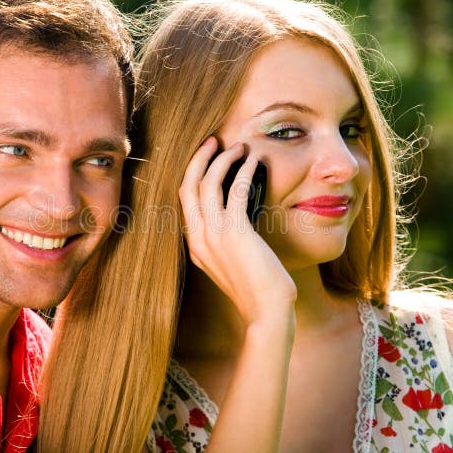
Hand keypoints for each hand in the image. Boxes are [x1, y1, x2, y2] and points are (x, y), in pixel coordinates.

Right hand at [179, 137, 296, 326]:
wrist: (267, 312)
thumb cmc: (258, 290)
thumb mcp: (233, 264)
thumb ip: (227, 242)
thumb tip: (238, 214)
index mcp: (195, 246)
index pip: (185, 201)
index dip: (195, 174)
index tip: (208, 157)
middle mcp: (199, 238)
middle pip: (188, 186)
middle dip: (199, 158)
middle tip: (213, 140)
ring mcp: (213, 236)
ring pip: (207, 184)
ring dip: (222, 159)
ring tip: (237, 146)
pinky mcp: (234, 232)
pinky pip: (233, 191)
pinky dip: (242, 171)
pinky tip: (254, 161)